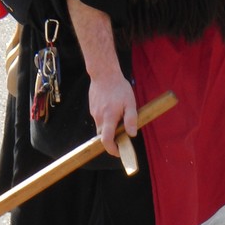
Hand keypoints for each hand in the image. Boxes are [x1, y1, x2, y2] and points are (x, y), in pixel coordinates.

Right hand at [66, 0, 137, 157]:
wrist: (103, 72)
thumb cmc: (119, 87)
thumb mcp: (130, 103)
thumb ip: (131, 119)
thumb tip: (132, 134)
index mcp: (108, 118)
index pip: (106, 140)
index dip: (112, 150)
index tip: (119, 152)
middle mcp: (99, 117)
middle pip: (103, 136)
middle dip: (112, 140)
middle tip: (122, 136)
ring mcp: (94, 113)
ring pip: (101, 127)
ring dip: (109, 128)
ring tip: (119, 117)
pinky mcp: (92, 108)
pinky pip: (99, 119)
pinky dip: (106, 119)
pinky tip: (112, 108)